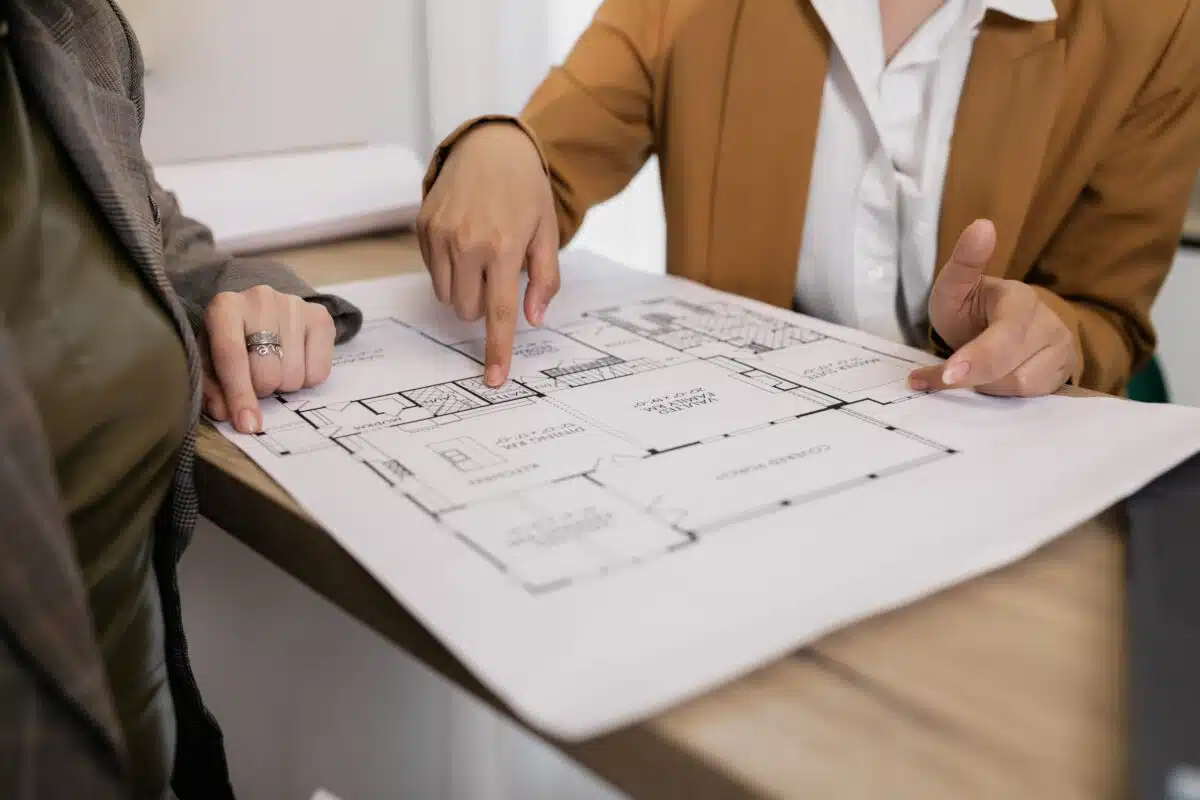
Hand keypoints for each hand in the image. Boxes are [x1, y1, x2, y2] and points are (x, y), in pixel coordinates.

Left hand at [202, 285, 336, 432]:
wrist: (261, 311)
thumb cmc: (232, 340)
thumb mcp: (210, 361)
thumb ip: (212, 388)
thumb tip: (225, 413)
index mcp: (225, 308)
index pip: (232, 356)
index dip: (239, 395)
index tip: (247, 424)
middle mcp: (261, 300)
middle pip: (267, 372)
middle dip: (262, 388)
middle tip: (257, 379)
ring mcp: (294, 306)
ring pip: (294, 376)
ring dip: (284, 384)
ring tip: (276, 368)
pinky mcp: (320, 316)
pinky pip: (319, 373)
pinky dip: (307, 379)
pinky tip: (296, 362)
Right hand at [417, 122, 560, 386]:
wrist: (490, 146)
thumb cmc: (525, 192)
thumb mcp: (547, 232)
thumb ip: (544, 279)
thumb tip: (533, 319)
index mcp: (503, 247)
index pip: (498, 313)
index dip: (496, 350)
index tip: (493, 379)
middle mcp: (467, 243)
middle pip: (468, 310)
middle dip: (484, 305)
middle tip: (499, 275)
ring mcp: (440, 235)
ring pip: (447, 296)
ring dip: (466, 291)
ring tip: (482, 258)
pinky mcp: (423, 228)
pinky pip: (433, 273)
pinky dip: (450, 270)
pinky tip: (464, 242)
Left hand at [908, 219, 1076, 396]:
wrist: (993, 329)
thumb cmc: (971, 308)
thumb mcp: (956, 285)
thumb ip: (964, 262)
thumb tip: (981, 226)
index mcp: (1022, 301)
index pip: (1005, 337)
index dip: (976, 359)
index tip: (949, 374)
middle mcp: (1051, 328)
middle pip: (1012, 371)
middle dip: (973, 377)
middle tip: (943, 377)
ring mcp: (1061, 356)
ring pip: (1020, 390)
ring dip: (986, 387)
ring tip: (970, 370)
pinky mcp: (1061, 380)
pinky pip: (1030, 401)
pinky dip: (999, 398)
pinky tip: (982, 387)